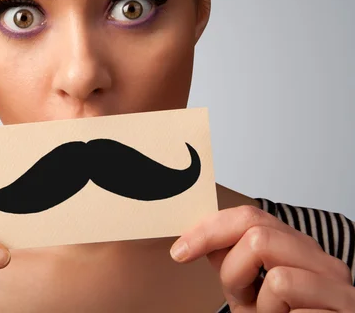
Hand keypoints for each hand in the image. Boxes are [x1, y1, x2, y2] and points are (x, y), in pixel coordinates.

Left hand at [170, 205, 353, 311]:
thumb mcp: (248, 290)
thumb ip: (232, 260)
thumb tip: (200, 235)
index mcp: (297, 247)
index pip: (250, 216)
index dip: (209, 230)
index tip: (180, 251)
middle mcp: (322, 260)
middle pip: (257, 236)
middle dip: (232, 270)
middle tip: (238, 295)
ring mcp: (338, 286)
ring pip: (276, 276)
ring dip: (260, 304)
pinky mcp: (344, 310)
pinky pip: (296, 309)